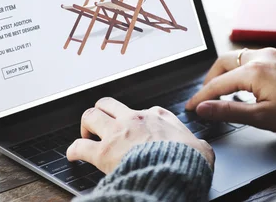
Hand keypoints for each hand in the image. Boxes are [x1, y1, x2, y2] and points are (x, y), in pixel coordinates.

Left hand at [67, 97, 214, 173]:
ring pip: (90, 115)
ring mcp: (117, 133)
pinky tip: (73, 155)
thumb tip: (202, 149)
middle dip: (102, 112)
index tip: (136, 129)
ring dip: (86, 125)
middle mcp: (134, 119)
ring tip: (86, 134)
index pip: (142, 110)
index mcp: (158, 116)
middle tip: (101, 124)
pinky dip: (74, 150)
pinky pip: (79, 146)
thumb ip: (198, 144)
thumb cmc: (187, 161)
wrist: (175, 172)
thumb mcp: (201, 148)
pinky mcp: (104, 152)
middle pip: (108, 103)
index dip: (136, 120)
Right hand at [185, 48, 275, 133]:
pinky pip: (251, 58)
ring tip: (223, 92)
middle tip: (206, 98)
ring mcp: (270, 54)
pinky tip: (244, 84)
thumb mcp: (262, 117)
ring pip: (237, 58)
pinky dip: (240, 69)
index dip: (201, 97)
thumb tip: (203, 108)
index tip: (190, 108)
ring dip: (225, 73)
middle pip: (223, 63)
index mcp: (252, 71)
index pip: (217, 84)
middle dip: (210, 79)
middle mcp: (259, 57)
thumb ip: (229, 111)